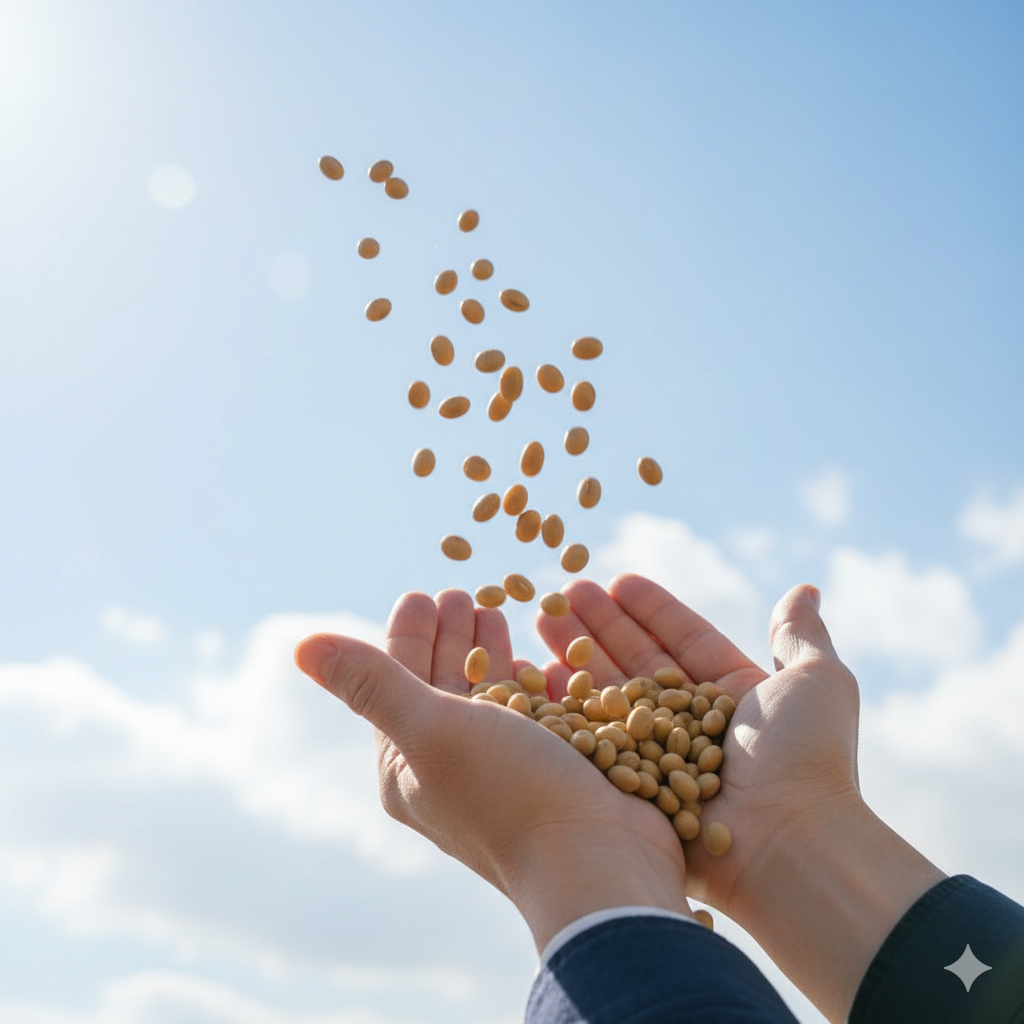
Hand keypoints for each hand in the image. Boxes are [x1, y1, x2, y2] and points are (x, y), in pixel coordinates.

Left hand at [295, 588, 690, 951]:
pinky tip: (541, 650)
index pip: (398, 685)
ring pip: (488, 696)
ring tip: (495, 609)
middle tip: (461, 592)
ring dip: (489, 651)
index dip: (409, 636)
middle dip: (450, 637)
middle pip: (443, 686)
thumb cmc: (507, 792)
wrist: (599, 861)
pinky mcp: (550, 767)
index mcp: (408, 766)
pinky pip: (532, 709)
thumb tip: (300, 645)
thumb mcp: (430, 728)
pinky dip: (532, 675)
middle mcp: (451, 769)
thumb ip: (372, 684)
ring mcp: (503, 770)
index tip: (423, 594)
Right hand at [537, 574, 943, 1021]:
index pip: (685, 642)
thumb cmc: (804, 757)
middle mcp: (695, 728)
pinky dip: (568, 707)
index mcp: (737, 698)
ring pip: (612, 697)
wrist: (787, 845)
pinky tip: (538, 672)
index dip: (650, 610)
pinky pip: (596, 740)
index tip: (615, 580)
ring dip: (578, 656)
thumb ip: (799, 634)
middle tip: (563, 593)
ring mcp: (661, 760)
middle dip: (602, 626)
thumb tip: (805, 588)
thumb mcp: (817, 680)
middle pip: (639, 664)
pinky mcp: (634, 790)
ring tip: (543, 617)